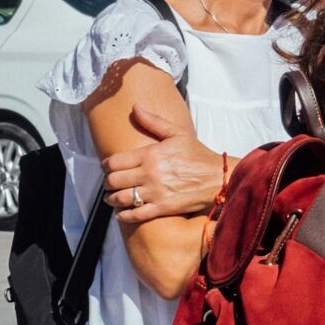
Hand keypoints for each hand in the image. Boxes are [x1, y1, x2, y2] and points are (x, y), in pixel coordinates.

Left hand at [101, 105, 225, 222]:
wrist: (220, 177)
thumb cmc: (199, 155)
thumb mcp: (178, 134)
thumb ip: (154, 121)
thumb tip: (135, 108)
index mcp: (150, 154)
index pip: (113, 162)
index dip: (105, 166)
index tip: (107, 168)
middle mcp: (150, 174)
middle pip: (113, 181)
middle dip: (107, 182)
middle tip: (110, 183)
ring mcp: (155, 192)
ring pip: (120, 198)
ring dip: (111, 199)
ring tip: (112, 198)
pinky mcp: (162, 208)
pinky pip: (134, 215)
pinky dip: (123, 216)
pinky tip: (121, 213)